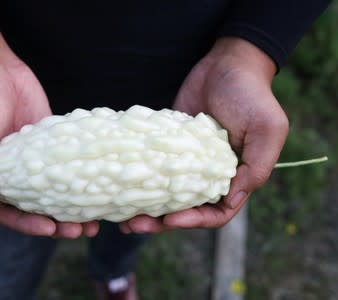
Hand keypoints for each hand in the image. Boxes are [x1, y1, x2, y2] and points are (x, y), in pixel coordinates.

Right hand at [0, 20, 97, 237]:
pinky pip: (68, 166)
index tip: (51, 228)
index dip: (28, 224)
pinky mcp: (52, 145)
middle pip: (36, 208)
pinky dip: (80, 179)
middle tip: (80, 230)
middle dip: (57, 223)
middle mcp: (12, 176)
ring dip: (73, 207)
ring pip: (55, 192)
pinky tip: (98, 187)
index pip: (8, 212)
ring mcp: (34, 161)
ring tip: (93, 220)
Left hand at [120, 37, 287, 233]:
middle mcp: (209, 175)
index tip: (170, 219)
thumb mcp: (266, 129)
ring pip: (166, 194)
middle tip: (134, 225)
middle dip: (161, 221)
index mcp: (235, 177)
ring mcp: (187, 162)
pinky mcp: (169, 147)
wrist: (225, 63)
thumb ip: (256, 167)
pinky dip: (140, 181)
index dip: (194, 221)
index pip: (216, 212)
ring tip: (122, 216)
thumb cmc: (250, 94)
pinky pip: (154, 169)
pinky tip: (120, 186)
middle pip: (185, 209)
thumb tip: (231, 201)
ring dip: (146, 208)